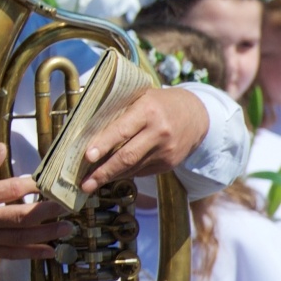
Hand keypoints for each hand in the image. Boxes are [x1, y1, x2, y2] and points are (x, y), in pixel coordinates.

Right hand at [0, 144, 72, 258]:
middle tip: (68, 207)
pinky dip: (31, 253)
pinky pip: (11, 254)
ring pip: (22, 237)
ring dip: (47, 234)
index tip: (48, 181)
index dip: (33, 185)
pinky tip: (49, 251)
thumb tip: (2, 150)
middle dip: (49, 212)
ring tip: (67, 229)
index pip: (11, 189)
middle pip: (23, 216)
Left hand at [80, 86, 207, 193]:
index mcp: (147, 111)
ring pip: (133, 168)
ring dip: (110, 176)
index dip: (103, 144)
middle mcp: (158, 132)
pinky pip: (141, 171)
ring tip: (90, 183)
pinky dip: (124, 174)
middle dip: (103, 171)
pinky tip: (111, 176)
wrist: (196, 115)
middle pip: (127, 156)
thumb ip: (118, 108)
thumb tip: (85, 127)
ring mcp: (166, 151)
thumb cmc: (158, 103)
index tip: (87, 156)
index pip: (122, 130)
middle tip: (84, 183)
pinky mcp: (169, 164)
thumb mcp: (140, 96)